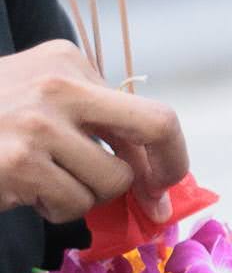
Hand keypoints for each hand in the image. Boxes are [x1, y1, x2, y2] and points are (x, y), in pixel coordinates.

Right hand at [0, 41, 188, 221]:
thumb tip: (156, 181)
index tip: (167, 179)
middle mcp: (58, 85)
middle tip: (154, 202)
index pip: (147, 111)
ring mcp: (38, 124)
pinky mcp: (20, 163)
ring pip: (112, 181)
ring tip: (50, 185)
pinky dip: (58, 210)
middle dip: (164, 171)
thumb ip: (93, 124)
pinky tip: (28, 193)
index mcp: (67, 62)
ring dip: (87, 197)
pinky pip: (75, 204)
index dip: (169, 153)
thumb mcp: (40, 101)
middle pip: (155, 127)